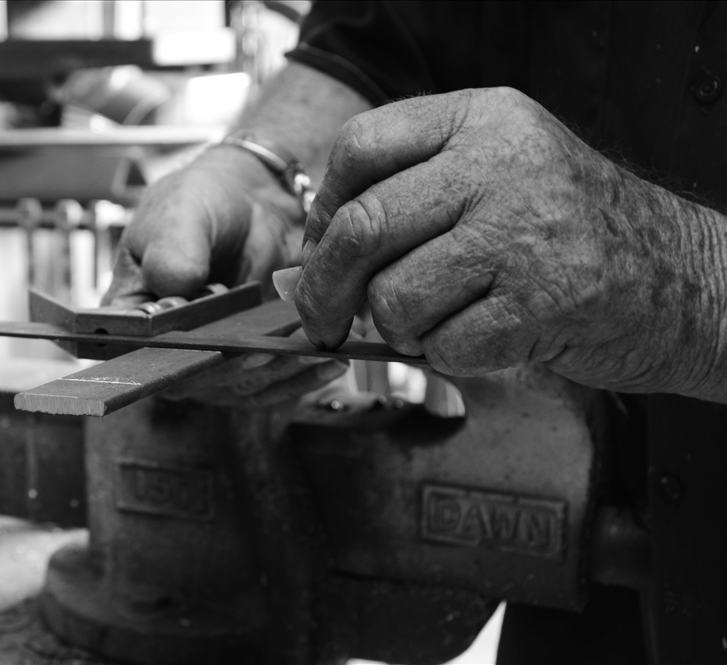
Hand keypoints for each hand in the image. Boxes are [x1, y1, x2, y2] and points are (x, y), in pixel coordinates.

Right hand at [103, 145, 348, 404]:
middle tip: (269, 345)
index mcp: (134, 317)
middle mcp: (171, 349)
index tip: (214, 343)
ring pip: (244, 385)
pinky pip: (277, 385)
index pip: (144, 355)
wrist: (252, 198)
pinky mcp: (255, 364)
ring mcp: (216, 362)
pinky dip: (304, 377)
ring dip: (278, 369)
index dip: (178, 355)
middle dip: (239, 363)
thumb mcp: (177, 213)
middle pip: (200, 377)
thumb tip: (175, 293)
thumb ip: (171, 250)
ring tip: (308, 346)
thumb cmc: (201, 201)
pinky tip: (331, 363)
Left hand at [297, 87, 726, 397]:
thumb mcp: (497, 169)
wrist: (679, 276)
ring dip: (399, 328)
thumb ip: (415, 188)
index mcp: (481, 121)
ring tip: (439, 321)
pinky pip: (445, 345)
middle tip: (325, 319)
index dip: (323, 210)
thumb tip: (316, 247)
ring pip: (395, 297)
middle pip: (363, 226)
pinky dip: (447, 356)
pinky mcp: (545, 302)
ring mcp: (526, 233)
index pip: (361, 147)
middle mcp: (501, 166)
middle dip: (325, 288)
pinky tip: (483, 337)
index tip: (320, 249)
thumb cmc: (566, 230)